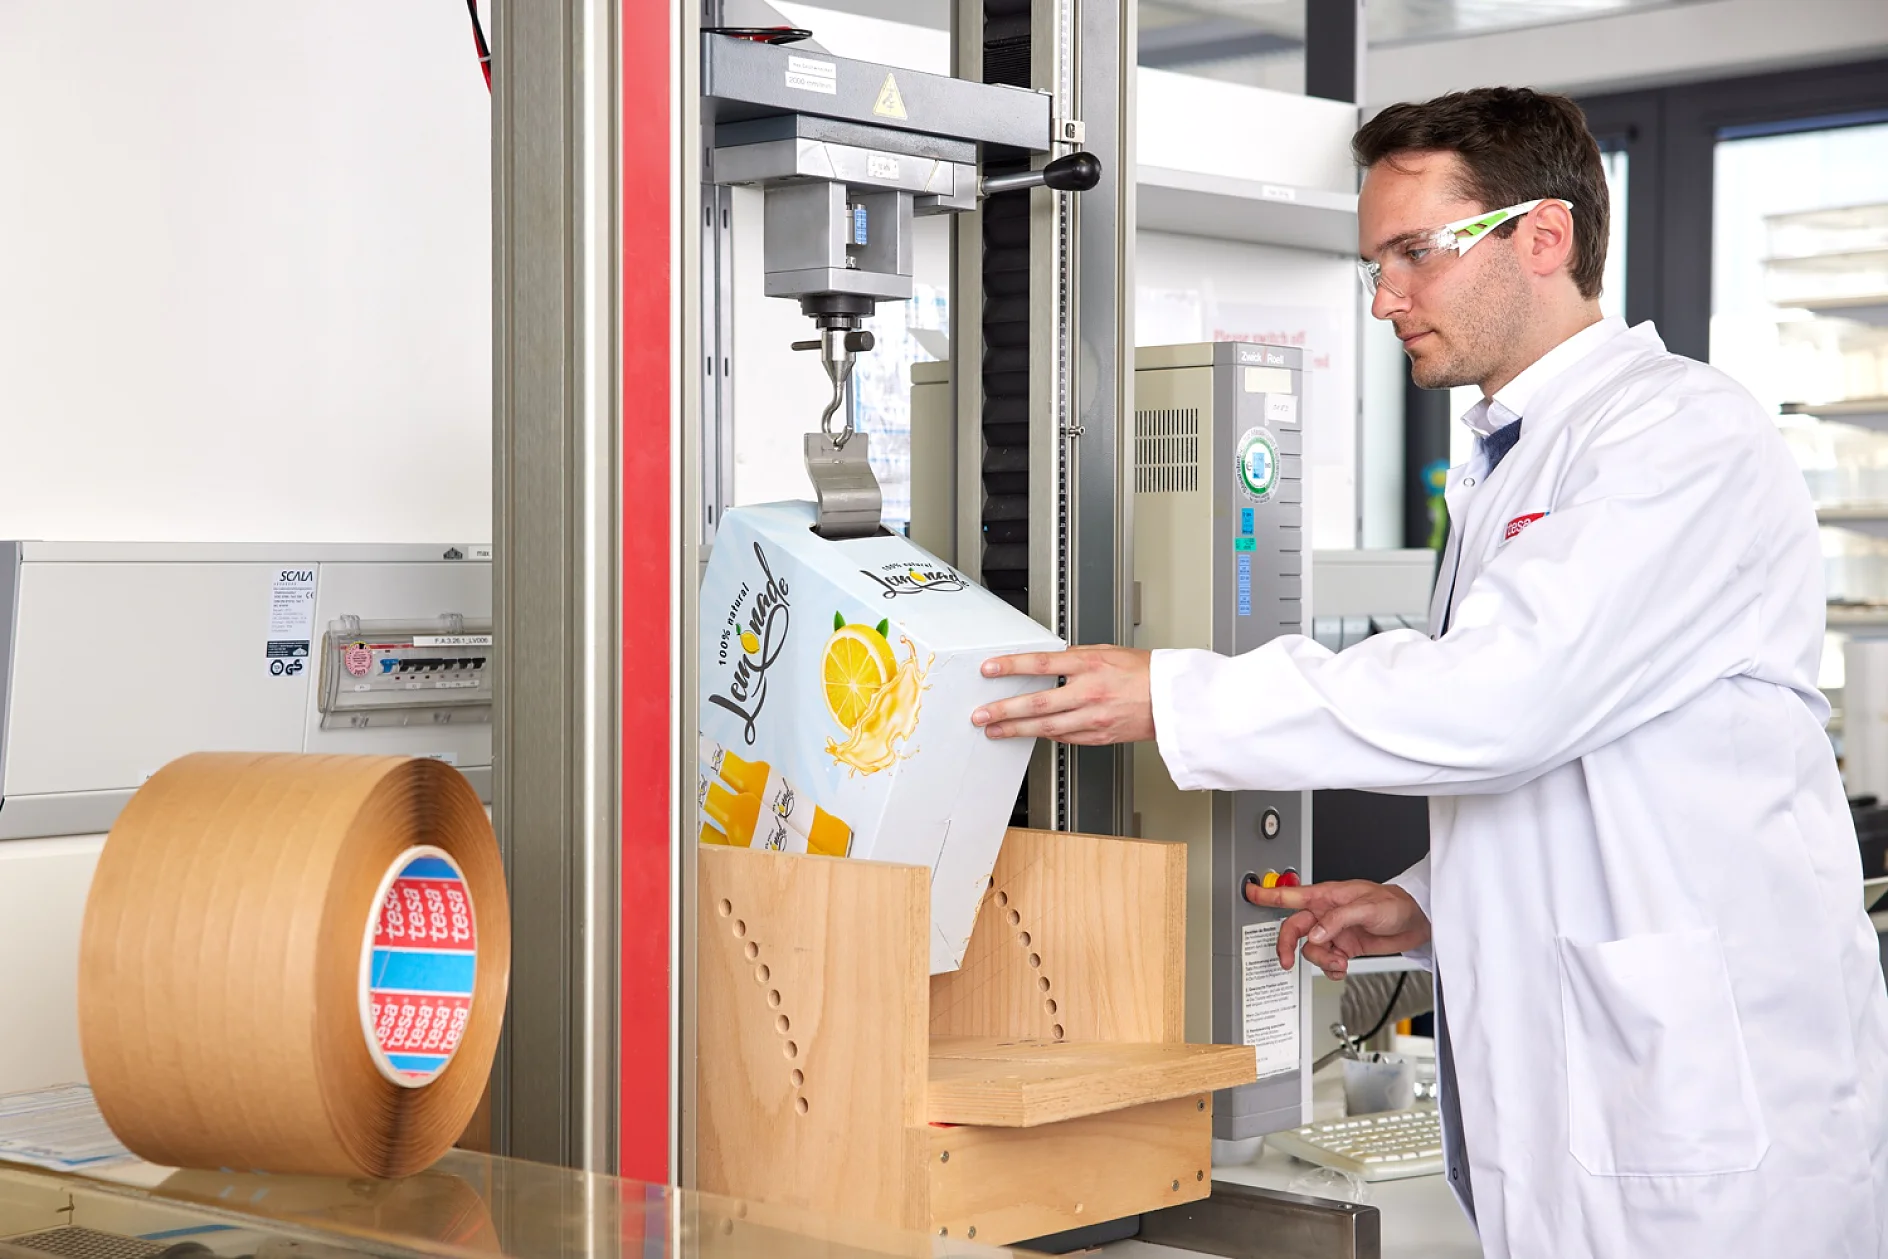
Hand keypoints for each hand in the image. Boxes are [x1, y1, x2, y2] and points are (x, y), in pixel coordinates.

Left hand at [970, 646, 1154, 744]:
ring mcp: (1093, 718)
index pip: (1041, 664)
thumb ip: (1077, 657)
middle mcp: (1089, 693)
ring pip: (1046, 727)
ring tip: (995, 730)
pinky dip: (1044, 735)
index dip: (1011, 667)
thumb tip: (1050, 661)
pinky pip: (1064, 737)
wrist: (1172, 701)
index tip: (990, 669)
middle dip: (1003, 709)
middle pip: (1037, 703)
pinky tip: (1029, 733)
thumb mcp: (1108, 652)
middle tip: (981, 714)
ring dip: (1016, 729)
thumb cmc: (1146, 673)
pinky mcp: (1098, 736)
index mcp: (1091, 666)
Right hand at [1242, 879, 1430, 979]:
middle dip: (1289, 946)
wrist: (1415, 921)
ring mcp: (1334, 930)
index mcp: (1327, 896)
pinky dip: (1332, 968)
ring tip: (1339, 962)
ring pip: (1311, 949)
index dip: (1267, 894)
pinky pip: (1327, 960)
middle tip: (1287, 960)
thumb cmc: (1393, 903)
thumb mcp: (1366, 907)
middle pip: (1295, 929)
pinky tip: (1342, 967)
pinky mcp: (1344, 946)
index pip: (1290, 895)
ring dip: (1322, 960)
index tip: (1249, 892)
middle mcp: (1326, 913)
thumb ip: (1337, 920)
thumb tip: (1316, 934)